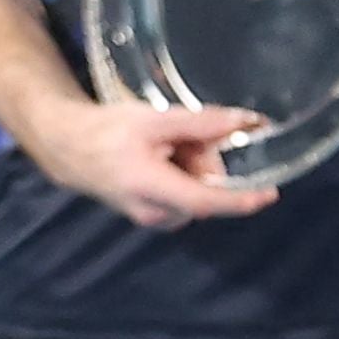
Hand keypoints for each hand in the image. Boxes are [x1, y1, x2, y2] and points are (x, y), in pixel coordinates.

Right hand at [24, 97, 281, 230]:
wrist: (70, 150)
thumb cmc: (108, 131)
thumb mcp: (154, 119)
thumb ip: (201, 123)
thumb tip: (246, 122)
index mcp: (151, 188)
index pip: (204, 200)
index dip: (239, 199)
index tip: (269, 194)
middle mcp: (156, 213)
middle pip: (204, 188)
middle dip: (205, 161)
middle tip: (182, 136)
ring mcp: (155, 219)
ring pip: (196, 191)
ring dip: (193, 167)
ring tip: (165, 147)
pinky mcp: (155, 217)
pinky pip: (185, 195)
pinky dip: (183, 175)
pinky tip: (162, 159)